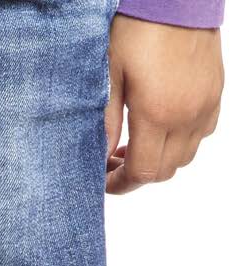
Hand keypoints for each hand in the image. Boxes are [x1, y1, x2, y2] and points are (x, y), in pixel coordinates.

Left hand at [105, 16, 222, 193]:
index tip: (105, 179)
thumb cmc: (138, 29)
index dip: (121, 184)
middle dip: (138, 174)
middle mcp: (186, 115)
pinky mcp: (216, 92)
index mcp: (157, 114)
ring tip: (138, 143)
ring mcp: (205, 104)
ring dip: (161, 159)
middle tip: (116, 160)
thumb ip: (106, 122)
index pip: (142, 173)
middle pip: (164, 171)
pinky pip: (203, 133)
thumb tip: (99, 158)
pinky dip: (183, 141)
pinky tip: (164, 125)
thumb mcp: (109, 76)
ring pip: (185, 156)